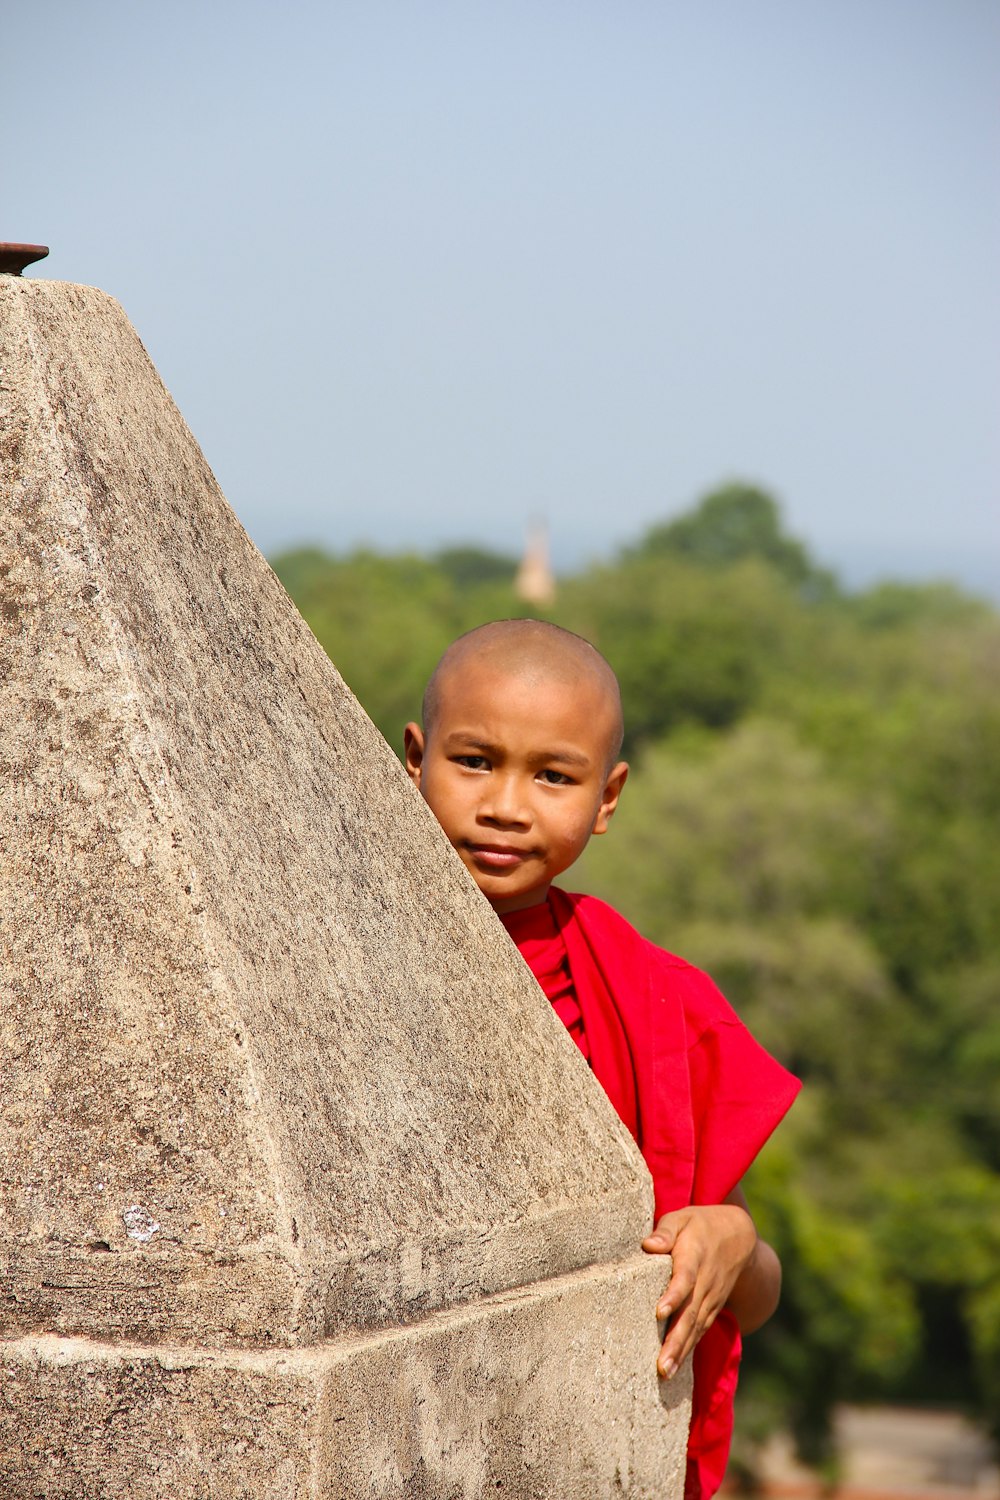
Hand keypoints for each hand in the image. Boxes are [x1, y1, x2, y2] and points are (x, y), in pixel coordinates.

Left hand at [642, 1203, 756, 1379]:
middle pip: (690, 1312)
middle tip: (661, 1364)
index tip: (659, 1313)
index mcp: (695, 1255)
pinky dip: (688, 1350)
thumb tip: (649, 1245)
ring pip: (695, 1327)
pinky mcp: (711, 1308)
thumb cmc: (700, 1225)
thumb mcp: (682, 1217)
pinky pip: (700, 1331)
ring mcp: (711, 1298)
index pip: (684, 1277)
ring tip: (665, 1372)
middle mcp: (705, 1282)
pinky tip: (675, 1368)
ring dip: (681, 1351)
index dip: (673, 1295)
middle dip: (676, 1339)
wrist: (739, 1237)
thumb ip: (665, 1231)